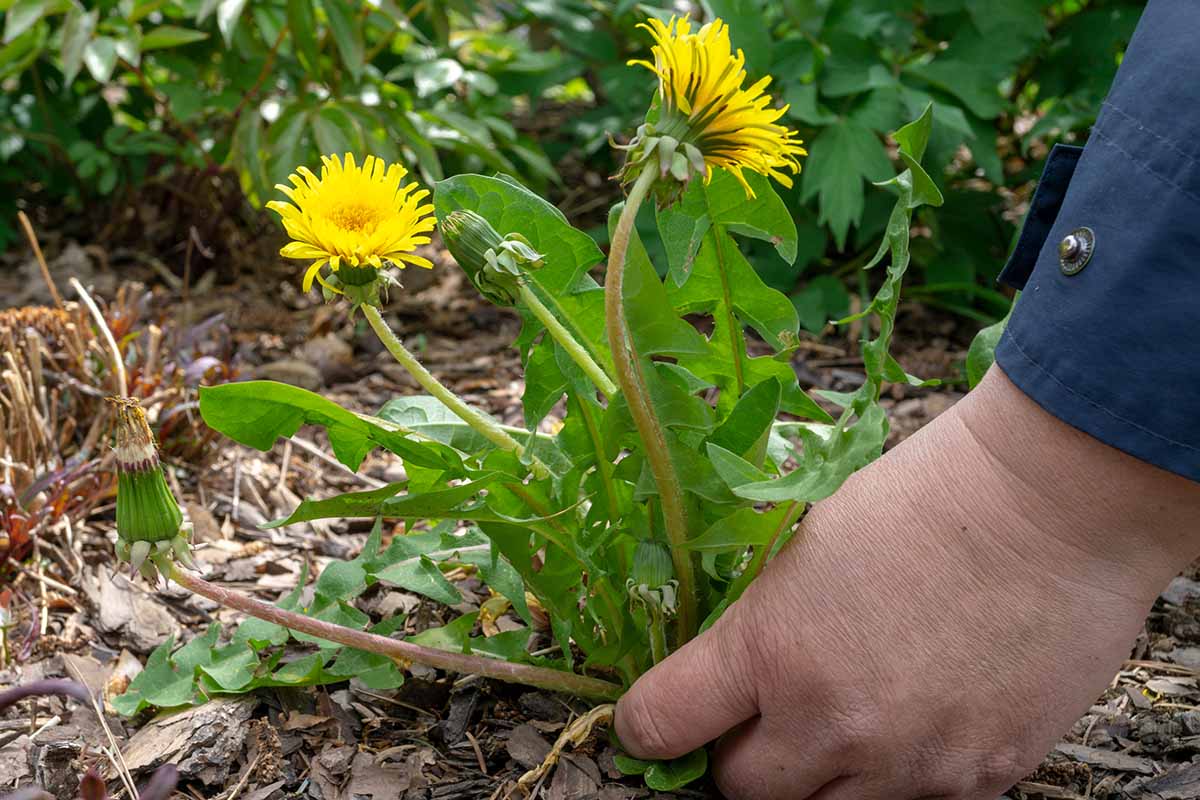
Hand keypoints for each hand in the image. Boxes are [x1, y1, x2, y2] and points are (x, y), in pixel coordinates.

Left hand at [615, 368, 1199, 799]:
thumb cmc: (923, 501)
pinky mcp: (980, 779)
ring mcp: (910, 764)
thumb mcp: (804, 549)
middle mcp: (832, 723)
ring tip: (849, 711)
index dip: (649, 724)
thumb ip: (757, 630)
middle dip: (741, 756)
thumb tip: (726, 677)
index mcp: (772, 648)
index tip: (657, 720)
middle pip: (742, 790)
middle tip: (764, 715)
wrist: (1050, 508)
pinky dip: (896, 774)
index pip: (662, 723)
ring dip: (818, 774)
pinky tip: (918, 715)